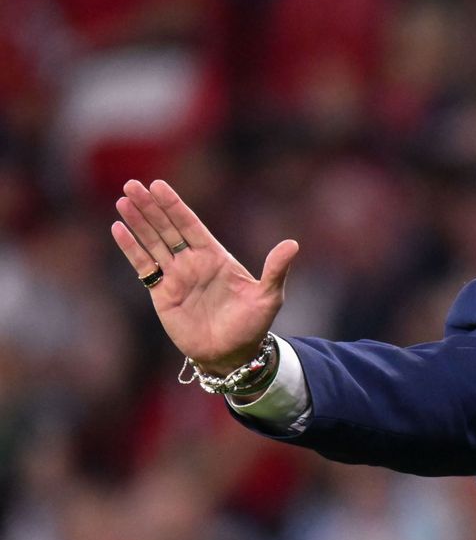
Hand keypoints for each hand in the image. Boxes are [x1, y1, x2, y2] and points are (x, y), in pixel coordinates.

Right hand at [111, 180, 298, 376]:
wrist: (232, 354)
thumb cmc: (252, 324)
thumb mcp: (268, 296)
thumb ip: (276, 269)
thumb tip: (293, 244)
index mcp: (216, 256)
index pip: (191, 225)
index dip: (175, 206)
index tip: (158, 185)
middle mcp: (193, 262)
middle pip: (168, 228)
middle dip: (151, 207)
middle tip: (132, 185)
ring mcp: (176, 277)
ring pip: (153, 243)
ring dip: (138, 222)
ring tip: (122, 201)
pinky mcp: (162, 294)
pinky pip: (144, 267)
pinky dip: (131, 248)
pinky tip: (119, 229)